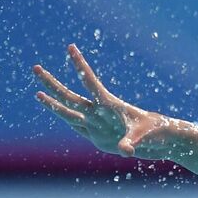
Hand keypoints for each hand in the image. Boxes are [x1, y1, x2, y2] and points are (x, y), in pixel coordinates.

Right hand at [33, 44, 181, 158]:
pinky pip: (77, 127)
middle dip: (52, 83)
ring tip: (37, 93)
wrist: (162, 141)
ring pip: (69, 112)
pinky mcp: (98, 137)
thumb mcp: (145, 136)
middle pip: (70, 95)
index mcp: (110, 104)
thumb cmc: (156, 132)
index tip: (70, 47)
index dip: (80, 65)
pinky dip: (65, 119)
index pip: (90, 81)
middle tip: (35, 68)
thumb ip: (132, 142)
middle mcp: (100, 113)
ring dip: (53, 103)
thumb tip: (125, 150)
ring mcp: (97, 125)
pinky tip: (55, 110)